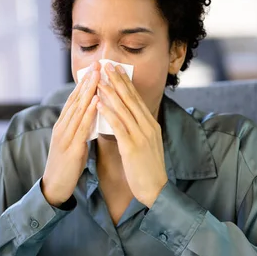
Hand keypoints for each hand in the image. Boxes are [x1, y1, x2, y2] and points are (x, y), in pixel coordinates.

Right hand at [41, 63, 99, 206]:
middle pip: (75, 99)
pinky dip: (89, 112)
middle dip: (87, 81)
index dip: (84, 83)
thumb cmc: (67, 165)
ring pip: (78, 109)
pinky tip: (96, 100)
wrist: (55, 187)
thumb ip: (81, 127)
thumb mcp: (74, 142)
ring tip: (98, 75)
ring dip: (88, 91)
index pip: (74, 99)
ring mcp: (65, 136)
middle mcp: (62, 127)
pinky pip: (81, 127)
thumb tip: (93, 114)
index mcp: (63, 125)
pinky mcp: (70, 148)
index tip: (95, 68)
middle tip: (98, 64)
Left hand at [96, 62, 167, 207]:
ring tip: (101, 79)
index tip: (117, 69)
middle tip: (108, 65)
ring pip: (124, 109)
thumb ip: (138, 129)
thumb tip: (126, 117)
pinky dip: (109, 113)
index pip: (136, 99)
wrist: (156, 190)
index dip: (126, 83)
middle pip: (131, 99)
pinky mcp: (133, 147)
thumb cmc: (147, 169)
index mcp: (151, 124)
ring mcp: (141, 136)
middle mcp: (148, 126)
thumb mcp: (146, 144)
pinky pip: (119, 126)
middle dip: (118, 80)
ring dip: (111, 92)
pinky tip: (100, 103)